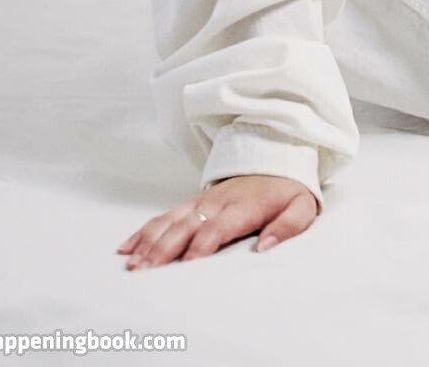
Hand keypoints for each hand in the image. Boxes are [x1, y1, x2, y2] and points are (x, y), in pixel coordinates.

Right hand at [115, 174, 319, 268]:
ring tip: (131, 264)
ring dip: (148, 242)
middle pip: (186, 226)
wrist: (278, 158)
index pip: (218, 227)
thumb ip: (287, 227)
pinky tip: (127, 247)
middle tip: (144, 271)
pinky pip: (165, 215)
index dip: (202, 245)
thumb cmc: (288, 191)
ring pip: (170, 221)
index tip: (187, 265)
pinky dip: (144, 231)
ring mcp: (202, 200)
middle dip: (164, 248)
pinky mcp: (194, 201)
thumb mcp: (301, 207)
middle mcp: (218, 202)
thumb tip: (264, 248)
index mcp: (244, 207)